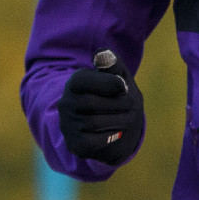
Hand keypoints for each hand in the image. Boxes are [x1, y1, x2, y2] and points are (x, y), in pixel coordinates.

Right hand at [57, 50, 143, 164]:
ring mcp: (68, 125)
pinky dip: (112, 136)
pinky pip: (96, 141)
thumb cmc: (115, 95)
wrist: (109, 124)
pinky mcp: (76, 144)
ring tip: (128, 117)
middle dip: (119, 103)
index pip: (82, 80)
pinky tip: (117, 131)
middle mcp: (66, 103)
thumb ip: (112, 63)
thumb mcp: (117, 76)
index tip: (123, 85)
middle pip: (92, 103)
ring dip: (120, 120)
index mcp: (74, 83)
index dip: (107, 83)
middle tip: (132, 104)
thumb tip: (102, 55)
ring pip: (95, 123)